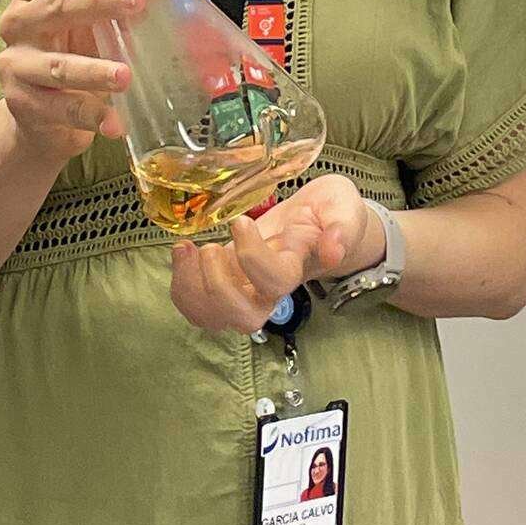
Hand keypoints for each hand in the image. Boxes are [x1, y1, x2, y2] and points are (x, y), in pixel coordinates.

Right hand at [0, 0, 186, 166]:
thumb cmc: (74, 54)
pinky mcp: (21, 103)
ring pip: (57, 66)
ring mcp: (16, 65)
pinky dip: (91, 115)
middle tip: (136, 2)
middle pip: (54, 7)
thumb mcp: (99, 21)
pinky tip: (115, 123)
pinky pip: (61, 109)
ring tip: (126, 75)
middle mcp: (18, 24)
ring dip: (93, 70)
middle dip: (97, 2)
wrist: (44, 117)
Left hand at [169, 174, 383, 333]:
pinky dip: (182, 286)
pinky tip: (183, 252)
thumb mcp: (343, 206)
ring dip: (192, 290)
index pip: (276, 281)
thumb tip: (333, 249)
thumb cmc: (329, 211)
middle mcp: (269, 291)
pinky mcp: (225, 283)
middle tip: (211, 247)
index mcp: (297, 268)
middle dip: (219, 285)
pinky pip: (199, 306)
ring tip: (186, 249)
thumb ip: (342, 226)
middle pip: (244, 318)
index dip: (253, 259)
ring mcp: (245, 290)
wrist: (318, 217)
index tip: (241, 222)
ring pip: (216, 318)